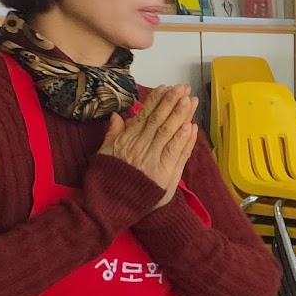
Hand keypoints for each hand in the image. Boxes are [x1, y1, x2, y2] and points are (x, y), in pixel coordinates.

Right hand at [101, 85, 198, 207]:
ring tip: (190, 100)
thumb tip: (116, 115)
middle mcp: (139, 148)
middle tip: (183, 88)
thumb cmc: (107, 180)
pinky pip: (177, 153)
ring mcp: (153, 161)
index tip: (167, 88)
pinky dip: (185, 139)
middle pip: (159, 121)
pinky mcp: (165, 174)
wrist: (111, 207)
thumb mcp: (104, 154)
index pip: (144, 116)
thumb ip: (112, 134)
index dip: (156, 101)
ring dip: (181, 116)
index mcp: (125, 141)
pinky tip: (191, 126)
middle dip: (172, 102)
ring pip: (169, 133)